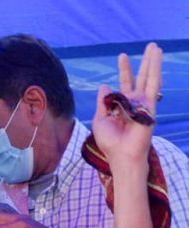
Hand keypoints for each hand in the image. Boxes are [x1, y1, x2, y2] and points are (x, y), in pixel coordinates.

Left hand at [92, 43, 160, 166]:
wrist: (120, 154)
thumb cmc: (109, 141)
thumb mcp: (100, 119)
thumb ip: (103, 102)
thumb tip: (104, 86)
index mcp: (122, 105)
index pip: (124, 83)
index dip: (124, 70)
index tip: (122, 56)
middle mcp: (134, 102)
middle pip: (140, 77)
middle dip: (143, 62)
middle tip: (149, 45)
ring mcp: (143, 102)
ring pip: (149, 77)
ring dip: (152, 61)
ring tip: (155, 46)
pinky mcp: (150, 104)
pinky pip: (153, 84)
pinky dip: (155, 70)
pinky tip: (157, 58)